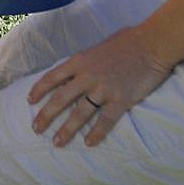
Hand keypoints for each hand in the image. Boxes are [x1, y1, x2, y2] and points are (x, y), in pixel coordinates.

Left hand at [25, 27, 174, 146]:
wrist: (152, 44)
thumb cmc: (128, 41)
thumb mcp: (98, 47)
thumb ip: (86, 60)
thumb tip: (77, 70)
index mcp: (79, 61)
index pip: (52, 77)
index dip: (39, 90)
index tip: (30, 101)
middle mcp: (87, 76)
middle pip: (60, 99)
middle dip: (45, 116)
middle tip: (36, 129)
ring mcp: (103, 89)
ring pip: (79, 114)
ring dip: (66, 130)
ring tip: (57, 143)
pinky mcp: (120, 100)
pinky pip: (105, 121)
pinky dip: (96, 134)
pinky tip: (89, 143)